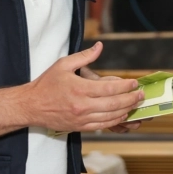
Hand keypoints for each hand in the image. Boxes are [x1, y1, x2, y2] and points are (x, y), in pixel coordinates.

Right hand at [22, 43, 142, 132]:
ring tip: (135, 104)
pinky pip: (103, 125)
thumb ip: (84, 56)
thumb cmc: (46, 84)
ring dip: (126, 110)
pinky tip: (122, 115)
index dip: (125, 86)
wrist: (31, 106)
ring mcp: (82, 118)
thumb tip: (100, 46)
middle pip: (114, 104)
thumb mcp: (63, 64)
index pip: (109, 89)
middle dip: (131, 99)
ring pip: (111, 116)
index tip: (134, 82)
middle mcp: (82, 105)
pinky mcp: (80, 127)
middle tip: (141, 94)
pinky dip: (115, 120)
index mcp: (79, 88)